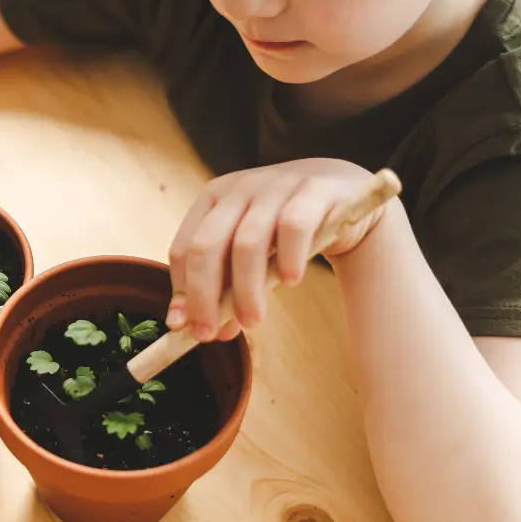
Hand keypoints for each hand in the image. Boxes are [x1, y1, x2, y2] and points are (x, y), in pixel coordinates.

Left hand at [167, 158, 388, 341]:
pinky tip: (290, 281)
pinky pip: (294, 226)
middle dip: (203, 296)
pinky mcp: (314, 192)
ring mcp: (275, 186)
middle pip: (206, 246)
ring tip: (253, 321)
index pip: (183, 248)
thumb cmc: (282, 229)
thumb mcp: (248, 253)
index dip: (181, 290)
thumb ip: (224, 285)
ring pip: (248, 242)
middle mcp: (239, 189)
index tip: (184, 327)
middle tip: (209, 335)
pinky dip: (288, 258)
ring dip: (246, 290)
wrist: (338, 190)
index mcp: (213, 199)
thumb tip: (204, 330)